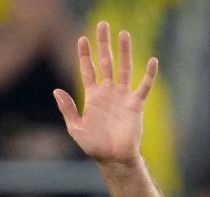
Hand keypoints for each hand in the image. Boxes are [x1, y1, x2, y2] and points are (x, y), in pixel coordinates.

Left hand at [53, 21, 156, 166]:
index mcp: (93, 96)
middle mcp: (108, 92)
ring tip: (123, 33)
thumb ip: (68, 109)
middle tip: (103, 24)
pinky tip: (153, 60)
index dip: (85, 55)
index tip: (82, 39)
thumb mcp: (76, 128)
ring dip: (124, 51)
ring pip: (124, 68)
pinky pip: (143, 86)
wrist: (113, 159)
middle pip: (106, 62)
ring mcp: (122, 96)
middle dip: (104, 44)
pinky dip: (149, 74)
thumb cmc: (94, 146)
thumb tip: (56, 90)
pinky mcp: (135, 103)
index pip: (88, 70)